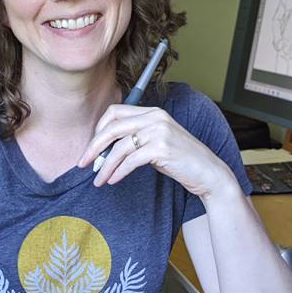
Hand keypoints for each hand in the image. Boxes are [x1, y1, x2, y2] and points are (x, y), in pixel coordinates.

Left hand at [77, 104, 235, 199]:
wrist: (208, 173)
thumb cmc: (180, 160)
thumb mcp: (156, 142)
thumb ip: (135, 138)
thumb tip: (104, 149)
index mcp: (152, 112)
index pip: (115, 112)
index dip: (99, 129)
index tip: (92, 148)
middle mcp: (155, 117)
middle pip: (112, 127)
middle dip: (94, 146)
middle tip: (83, 162)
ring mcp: (159, 131)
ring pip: (119, 147)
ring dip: (105, 165)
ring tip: (98, 179)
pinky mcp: (162, 148)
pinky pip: (131, 160)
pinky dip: (118, 171)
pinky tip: (113, 180)